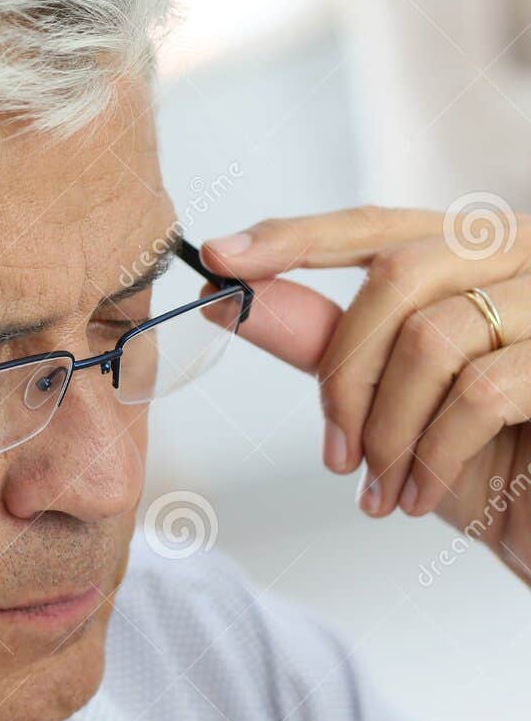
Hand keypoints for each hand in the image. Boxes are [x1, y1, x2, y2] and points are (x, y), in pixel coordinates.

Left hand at [200, 205, 530, 584]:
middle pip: (395, 278)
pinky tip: (420, 495)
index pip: (372, 225)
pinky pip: (482, 393)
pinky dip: (434, 455)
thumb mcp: (387, 396)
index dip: (294, 237)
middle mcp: (519, 256)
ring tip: (382, 486)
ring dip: (388, 430)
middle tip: (335, 453)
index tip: (220, 259)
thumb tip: (228, 300)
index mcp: (469, 253)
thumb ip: (319, 340)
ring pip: (432, 339)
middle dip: (346, 374)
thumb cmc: (480, 457)